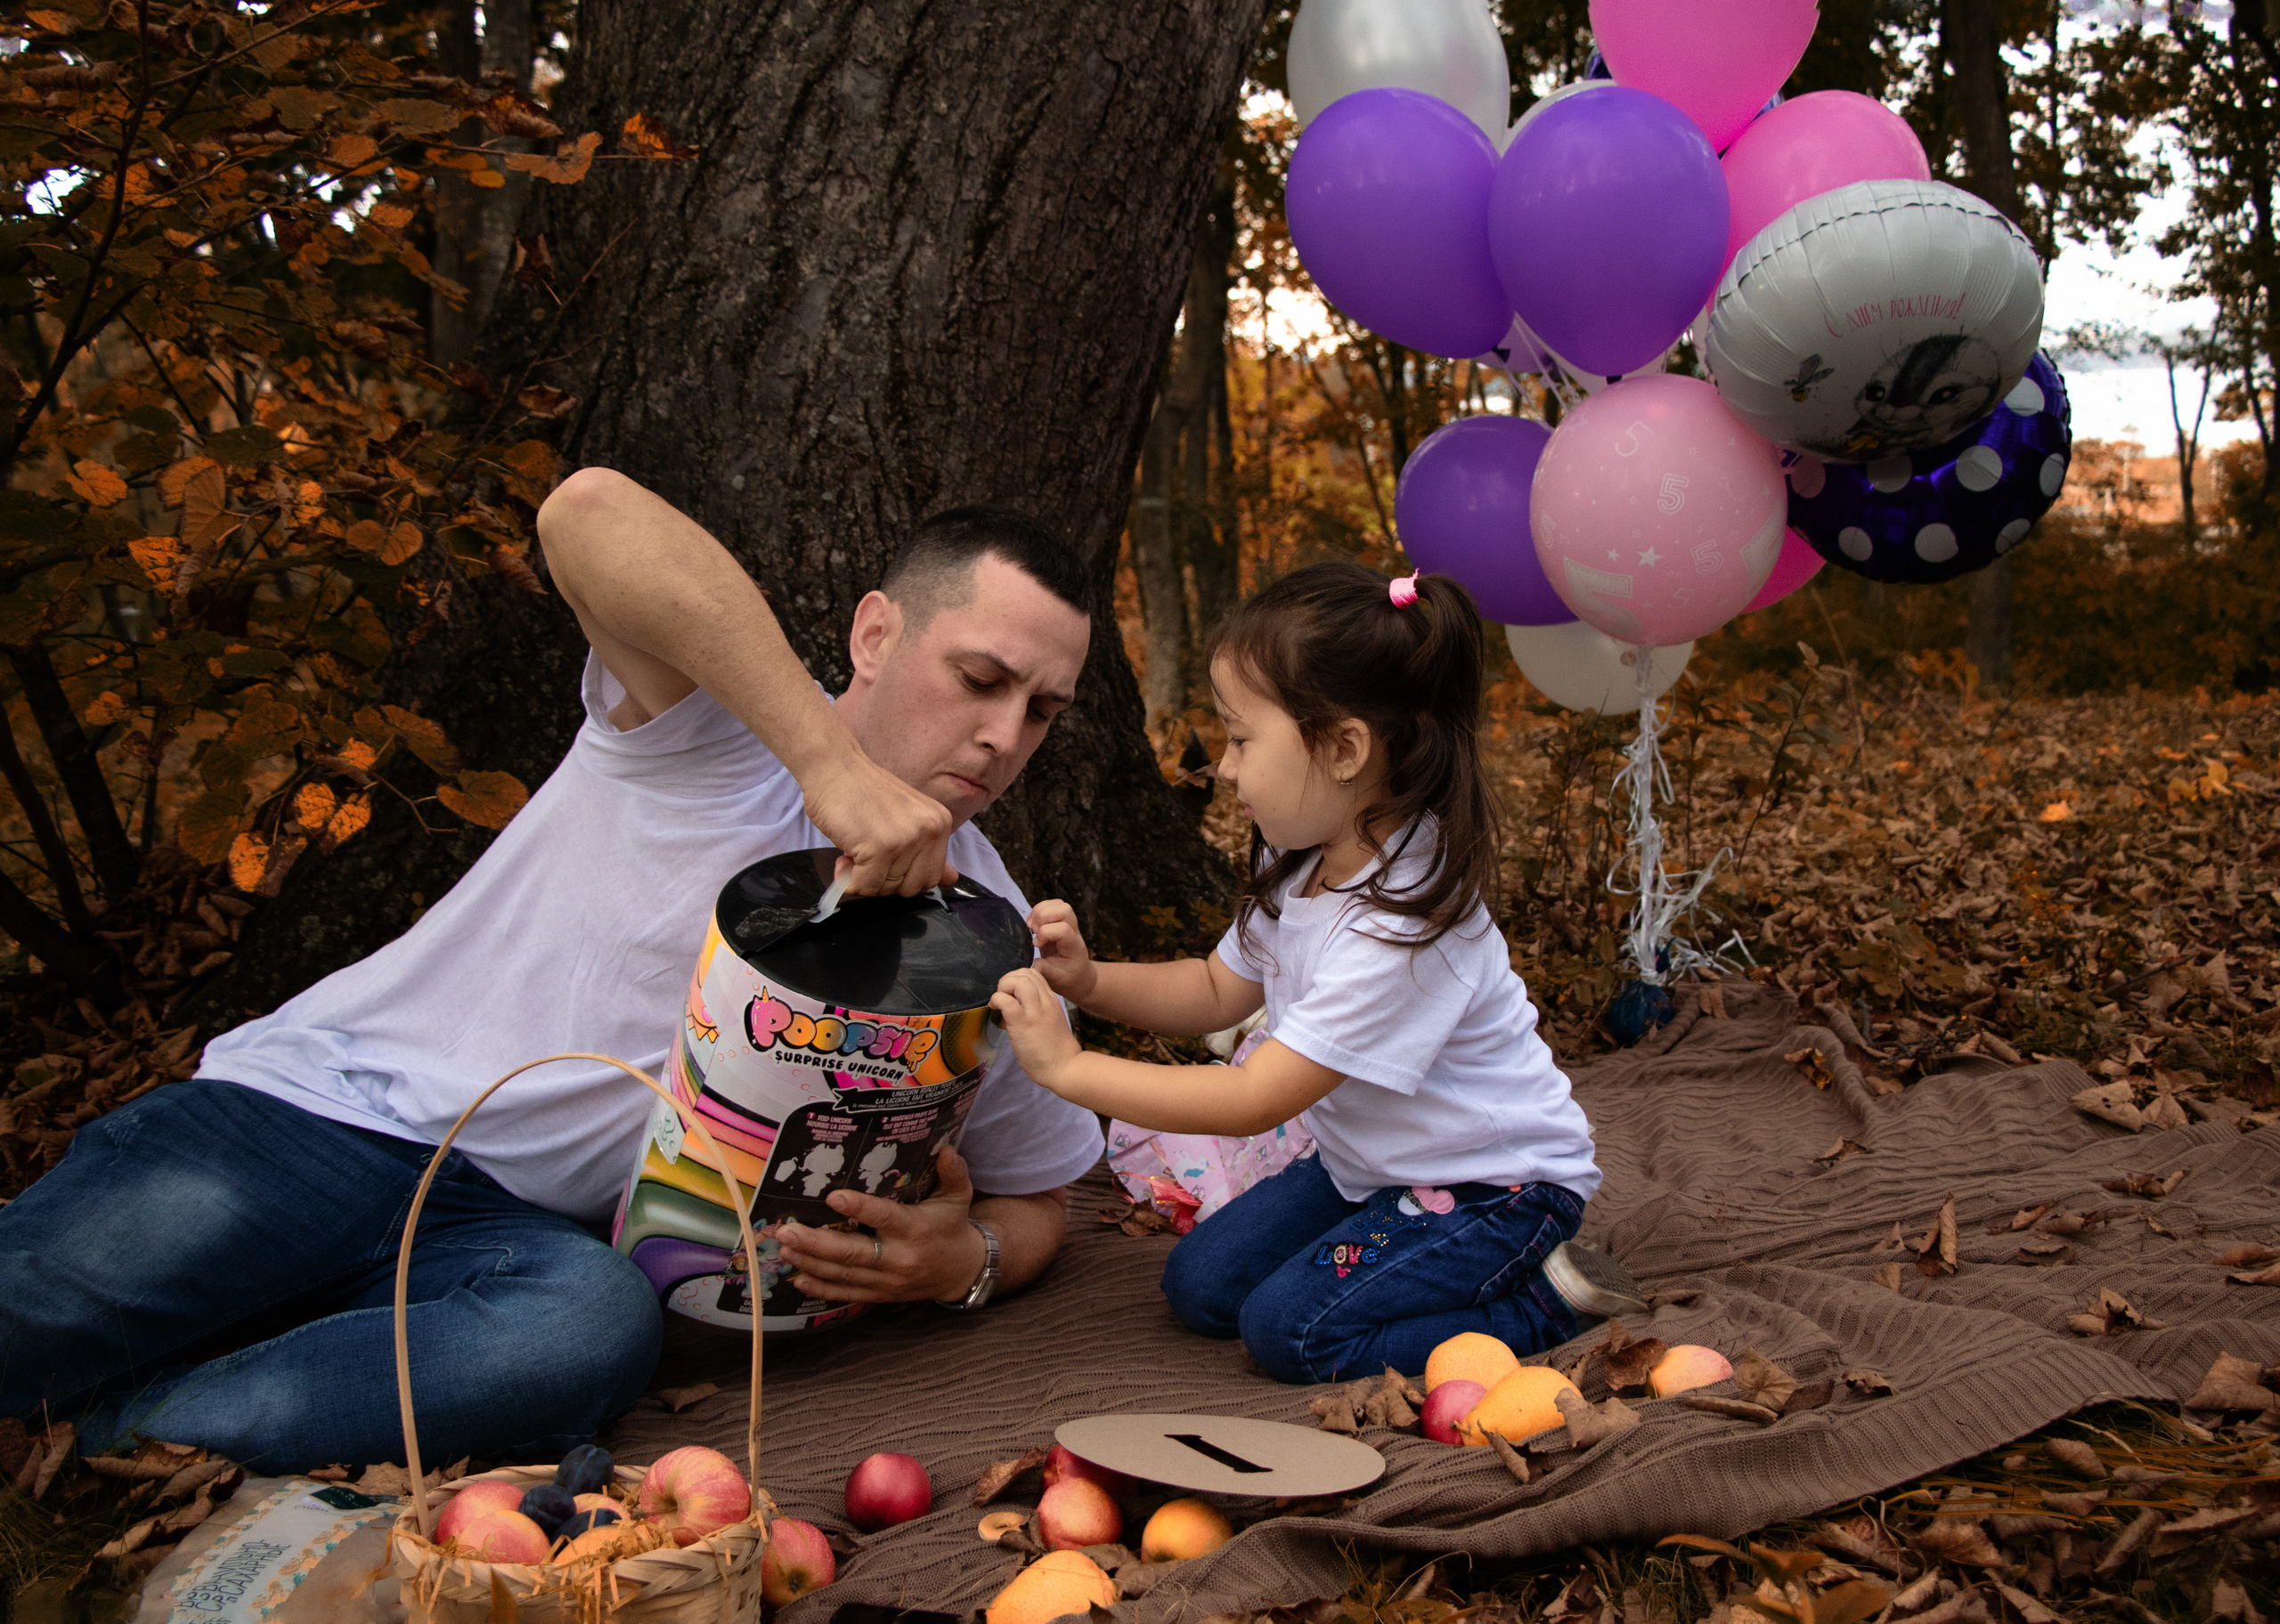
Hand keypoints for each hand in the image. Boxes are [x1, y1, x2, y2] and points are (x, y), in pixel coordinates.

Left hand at [774, 1143, 987, 1302]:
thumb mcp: (959, 1197)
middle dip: (815, 1243)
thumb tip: (945, 1148)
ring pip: (844, 1274)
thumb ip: (953, 1172)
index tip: (832, 1197)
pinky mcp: (880, 1295)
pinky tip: (798, 1280)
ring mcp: (888, 1281)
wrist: (960, 1272)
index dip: (859, 1208)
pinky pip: (847, 1294)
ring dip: (811, 1262)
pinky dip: (822, 1289)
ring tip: (784, 1249)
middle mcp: (899, 1258)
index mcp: (916, 1229)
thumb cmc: (952, 1226)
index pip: (884, 1218)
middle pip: (853, 1253)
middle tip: (786, 1231)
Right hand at [801, 745, 957, 895]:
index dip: (902, 876)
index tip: (885, 859)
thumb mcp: (905, 818)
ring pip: (886, 889)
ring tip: (854, 848)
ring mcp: (906, 839)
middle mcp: (930, 830)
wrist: (833, 766)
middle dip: (883, 879)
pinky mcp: (881, 847)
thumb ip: (928, 851)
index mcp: (940, 823)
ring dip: (863, 877)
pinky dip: (848, 879)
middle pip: (910, 888)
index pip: (931, 878)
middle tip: (867, 854)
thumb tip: (951, 880)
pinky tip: (844, 855)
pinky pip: (864, 886)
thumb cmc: (862, 792)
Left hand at [989, 967, 1081, 1092]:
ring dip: (1003, 987)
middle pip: (1025, 972)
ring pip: (1018, 981)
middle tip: (1003, 997)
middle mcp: (1044, 1001)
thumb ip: (1033, 1011)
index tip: (1011, 994)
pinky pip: (1006, 1001)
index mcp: (1051, 1000)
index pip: (1034, 974)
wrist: (1065, 1067)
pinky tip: (996, 1010)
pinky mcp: (1022, 1024)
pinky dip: (997, 1000)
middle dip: (1008, 979)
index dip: (1018, 978)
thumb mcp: (1048, 1022)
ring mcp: (1034, 1012)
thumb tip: (1009, 1008)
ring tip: (1000, 1002)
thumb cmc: (1055, 1050)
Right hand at [1025, 900, 1097, 1002]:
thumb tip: (1031, 963)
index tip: (1037, 945)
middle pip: (1063, 909)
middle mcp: (1073, 931)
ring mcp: (1067, 923)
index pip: (1064, 929)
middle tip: (1034, 931)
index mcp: (1073, 946)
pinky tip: (1034, 926)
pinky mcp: (1059, 920)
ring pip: (1057, 904)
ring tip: (1032, 928)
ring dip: (1039, 912)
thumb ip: (1044, 970)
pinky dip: (1037, 911)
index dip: (1046, 933)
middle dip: (1043, 917)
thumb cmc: (1067, 977)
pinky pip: (1050, 905)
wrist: (1077, 974)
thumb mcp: (1056, 979)